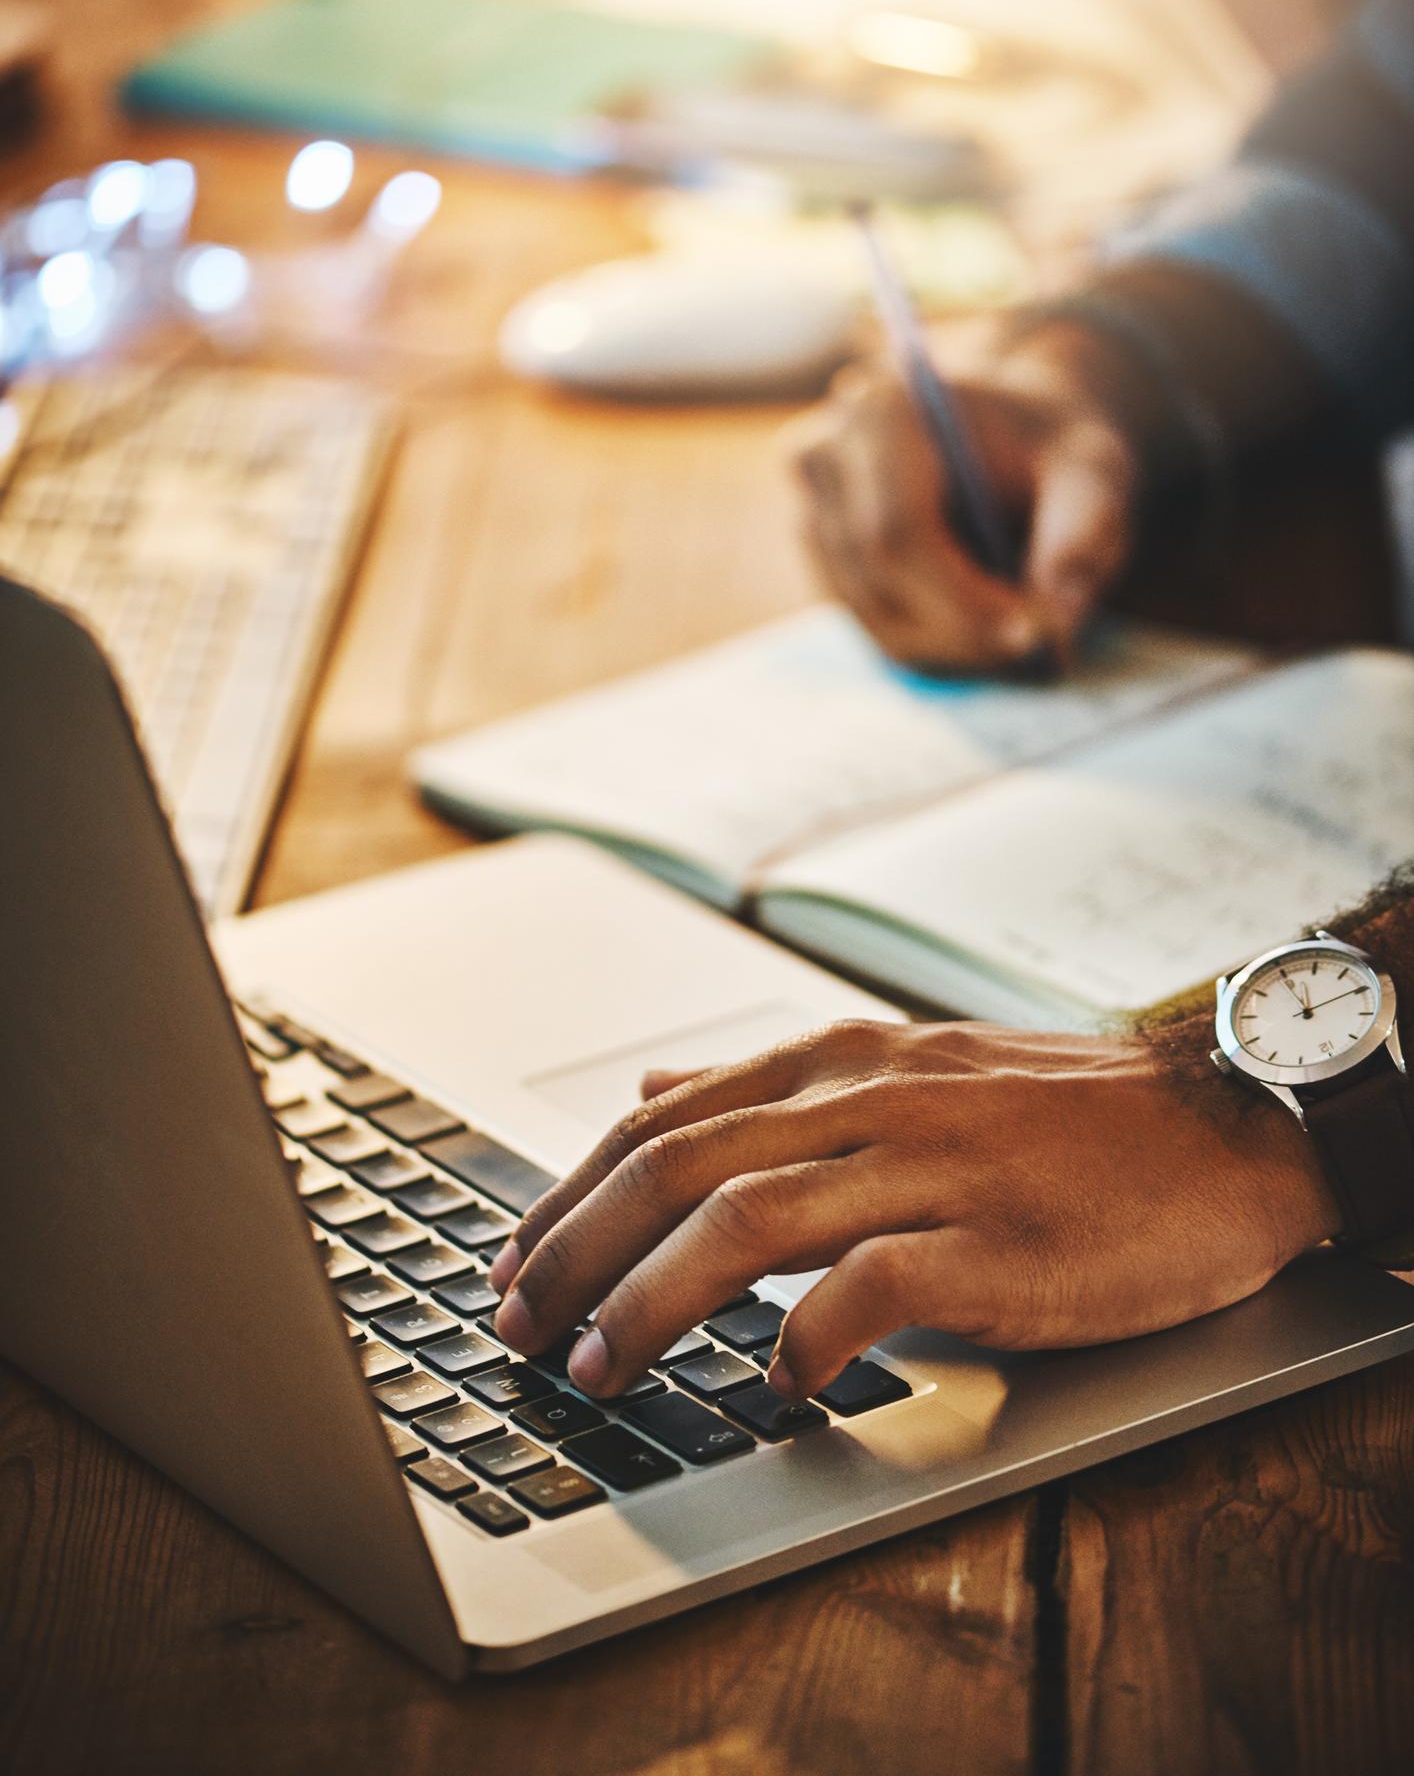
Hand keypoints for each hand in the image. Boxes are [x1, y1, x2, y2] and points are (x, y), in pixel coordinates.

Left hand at [489, 1019, 1338, 1402]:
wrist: (1217, 1122)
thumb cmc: (1058, 1110)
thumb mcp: (903, 1066)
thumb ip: (770, 1086)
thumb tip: (652, 1090)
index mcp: (838, 1060)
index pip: (663, 1121)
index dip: (569, 1196)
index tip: (515, 1263)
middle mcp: (868, 1099)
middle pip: (678, 1166)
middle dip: (575, 1251)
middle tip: (520, 1327)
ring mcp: (932, 1166)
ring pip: (747, 1218)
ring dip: (651, 1300)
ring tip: (599, 1367)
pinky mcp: (996, 1241)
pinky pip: (872, 1286)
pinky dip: (806, 1338)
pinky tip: (777, 1383)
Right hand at [786, 322, 1142, 671]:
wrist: (1011, 433)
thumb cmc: (1049, 446)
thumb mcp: (1095, 470)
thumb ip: (1084, 530)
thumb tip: (1057, 617)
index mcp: (882, 409)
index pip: (897, 530)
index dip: (961, 598)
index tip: (1034, 634)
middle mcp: (825, 455)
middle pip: (877, 581)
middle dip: (962, 631)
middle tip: (1041, 651)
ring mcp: (810, 508)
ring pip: (872, 615)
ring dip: (951, 647)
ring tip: (1024, 641)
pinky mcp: (820, 557)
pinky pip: (870, 624)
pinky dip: (934, 644)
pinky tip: (987, 633)